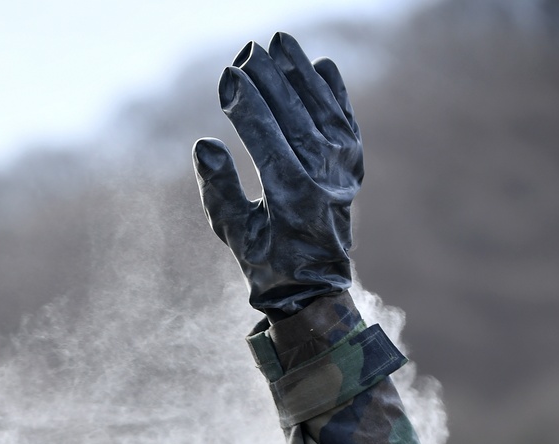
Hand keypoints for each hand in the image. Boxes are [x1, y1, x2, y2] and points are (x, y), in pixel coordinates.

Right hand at [193, 32, 361, 318]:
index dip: (246, 104)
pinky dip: (332, 90)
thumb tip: (204, 145)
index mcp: (291, 199)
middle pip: (293, 114)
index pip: (266, 137)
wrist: (315, 286)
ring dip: (299, 72)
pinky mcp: (353, 163)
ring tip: (279, 43)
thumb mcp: (234, 234)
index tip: (227, 77)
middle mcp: (324, 179)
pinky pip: (343, 117)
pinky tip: (318, 65)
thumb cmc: (265, 262)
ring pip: (321, 107)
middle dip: (269, 79)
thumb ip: (218, 191)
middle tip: (245, 53)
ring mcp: (344, 169)